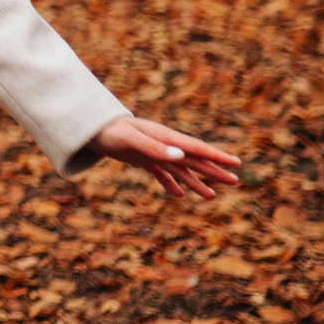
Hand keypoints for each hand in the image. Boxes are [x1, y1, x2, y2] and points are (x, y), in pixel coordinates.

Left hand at [85, 116, 240, 199]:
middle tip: (235, 181)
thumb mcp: (130, 140)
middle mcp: (162, 144)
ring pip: (180, 169)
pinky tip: (179, 194)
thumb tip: (181, 156)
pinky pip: (161, 173)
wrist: (88, 127)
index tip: (235, 164)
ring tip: (211, 196)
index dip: (216, 156)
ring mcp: (152, 152)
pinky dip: (171, 183)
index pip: (196, 148)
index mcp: (164, 137)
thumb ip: (154, 147)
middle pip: (193, 160)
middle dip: (214, 171)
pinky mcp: (141, 159)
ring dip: (195, 182)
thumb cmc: (109, 131)